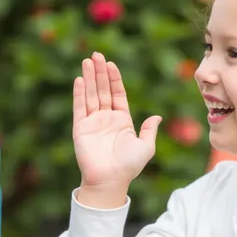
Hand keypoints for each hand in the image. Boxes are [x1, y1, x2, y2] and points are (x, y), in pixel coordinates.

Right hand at [73, 52, 161, 187]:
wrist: (110, 181)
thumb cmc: (129, 166)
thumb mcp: (146, 147)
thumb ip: (149, 130)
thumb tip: (157, 116)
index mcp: (121, 120)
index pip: (117, 93)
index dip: (114, 79)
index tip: (111, 64)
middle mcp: (106, 118)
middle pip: (102, 90)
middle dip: (99, 72)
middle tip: (96, 55)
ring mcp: (92, 122)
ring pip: (91, 95)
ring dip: (89, 78)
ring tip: (87, 61)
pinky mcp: (81, 128)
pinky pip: (80, 107)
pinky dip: (79, 93)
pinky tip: (79, 79)